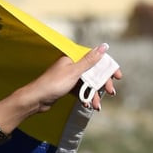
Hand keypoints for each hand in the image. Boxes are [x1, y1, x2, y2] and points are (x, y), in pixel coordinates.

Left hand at [0, 43, 121, 152]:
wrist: (35, 100)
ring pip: (87, 84)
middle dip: (102, 84)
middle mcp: (71, 66)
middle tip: (111, 93)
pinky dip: (85, 98)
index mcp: (73, 59)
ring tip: (97, 106)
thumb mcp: (74, 72)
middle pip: (94, 73)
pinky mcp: (66, 88)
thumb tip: (105, 46)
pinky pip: (80, 92)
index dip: (108, 68)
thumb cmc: (53, 84)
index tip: (118, 77)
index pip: (96, 60)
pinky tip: (88, 105)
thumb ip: (90, 60)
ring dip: (94, 94)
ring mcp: (69, 78)